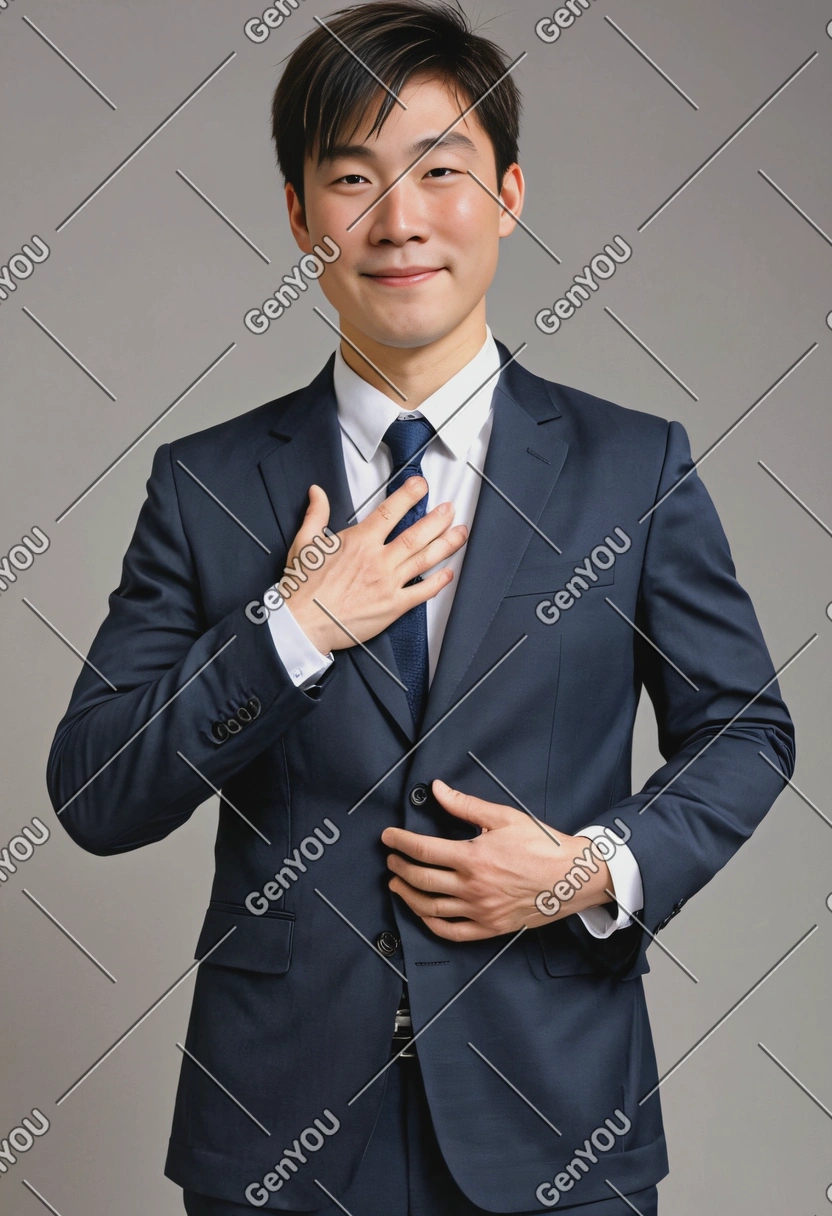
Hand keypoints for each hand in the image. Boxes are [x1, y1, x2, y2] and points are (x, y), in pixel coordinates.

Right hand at [281, 480, 466, 653]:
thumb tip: (317, 492)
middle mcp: (378, 560)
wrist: (303, 623)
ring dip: (446, 545)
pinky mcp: (393, 606)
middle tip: (450, 509)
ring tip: (460, 533)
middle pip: (416, 535)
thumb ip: (316, 515)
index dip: (409, 496)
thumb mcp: (305, 543)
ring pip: (424, 559)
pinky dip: (438, 582)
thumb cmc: (303, 587)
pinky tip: (448, 573)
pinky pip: (421, 592)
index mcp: (359, 542)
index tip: (422, 486)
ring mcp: (388, 584)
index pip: (390, 512)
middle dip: (437, 519)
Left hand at [381, 779, 613, 940]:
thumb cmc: (542, 845)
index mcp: (473, 858)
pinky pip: (451, 932)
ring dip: (407, 895)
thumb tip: (437, 789)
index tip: (388, 837)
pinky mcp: (490, 928)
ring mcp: (480, 911)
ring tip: (397, 884)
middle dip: (400, 867)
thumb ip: (465, 805)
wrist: (572, 877)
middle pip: (421, 879)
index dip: (399, 842)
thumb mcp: (504, 817)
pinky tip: (422, 913)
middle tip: (391, 858)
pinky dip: (430, 924)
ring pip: (430, 908)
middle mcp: (472, 887)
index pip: (423, 850)